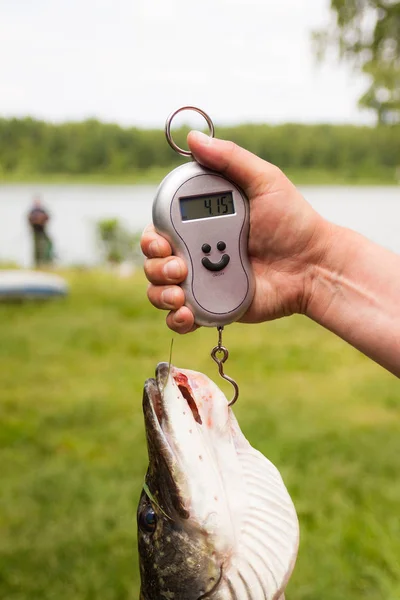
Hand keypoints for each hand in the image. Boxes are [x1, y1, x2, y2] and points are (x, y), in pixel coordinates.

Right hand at [141, 131, 331, 333]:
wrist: (314, 266)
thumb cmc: (293, 222)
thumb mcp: (265, 181)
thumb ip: (230, 159)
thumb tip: (193, 137)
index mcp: (201, 224)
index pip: (159, 230)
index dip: (151, 238)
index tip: (161, 242)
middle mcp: (197, 253)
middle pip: (153, 262)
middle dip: (155, 267)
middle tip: (178, 268)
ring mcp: (203, 282)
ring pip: (159, 291)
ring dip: (160, 294)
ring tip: (180, 293)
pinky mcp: (211, 307)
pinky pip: (179, 319)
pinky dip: (174, 320)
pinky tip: (185, 315)